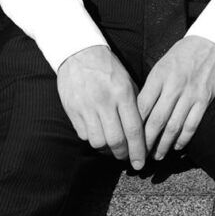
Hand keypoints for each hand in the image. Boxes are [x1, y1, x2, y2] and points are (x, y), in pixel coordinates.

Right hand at [56, 45, 146, 168]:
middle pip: (116, 140)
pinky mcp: (72, 110)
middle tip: (126, 158)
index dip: (138, 150)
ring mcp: (86, 107)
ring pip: (98, 141)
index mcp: (122, 94)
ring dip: (107, 150)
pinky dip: (92, 139)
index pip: (134, 129)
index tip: (141, 163)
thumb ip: (135, 105)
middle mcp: (104, 102)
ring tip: (112, 148)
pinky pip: (84, 134)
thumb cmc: (108, 68)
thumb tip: (142, 131)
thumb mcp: (128, 81)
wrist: (79, 53)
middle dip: (123, 154)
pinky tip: (98, 135)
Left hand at [136, 35, 214, 159]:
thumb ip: (151, 88)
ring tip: (156, 156)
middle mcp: (173, 87)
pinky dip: (184, 138)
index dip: (133, 127)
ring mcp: (190, 94)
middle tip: (139, 156)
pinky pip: (192, 124)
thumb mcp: (160, 66)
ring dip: (163, 145)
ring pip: (173, 126)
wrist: (210, 43)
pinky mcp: (204, 99)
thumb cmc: (181, 55)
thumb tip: (138, 112)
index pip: (141, 108)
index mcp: (158, 78)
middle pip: (155, 121)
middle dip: (146, 143)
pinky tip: (177, 146)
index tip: (128, 140)